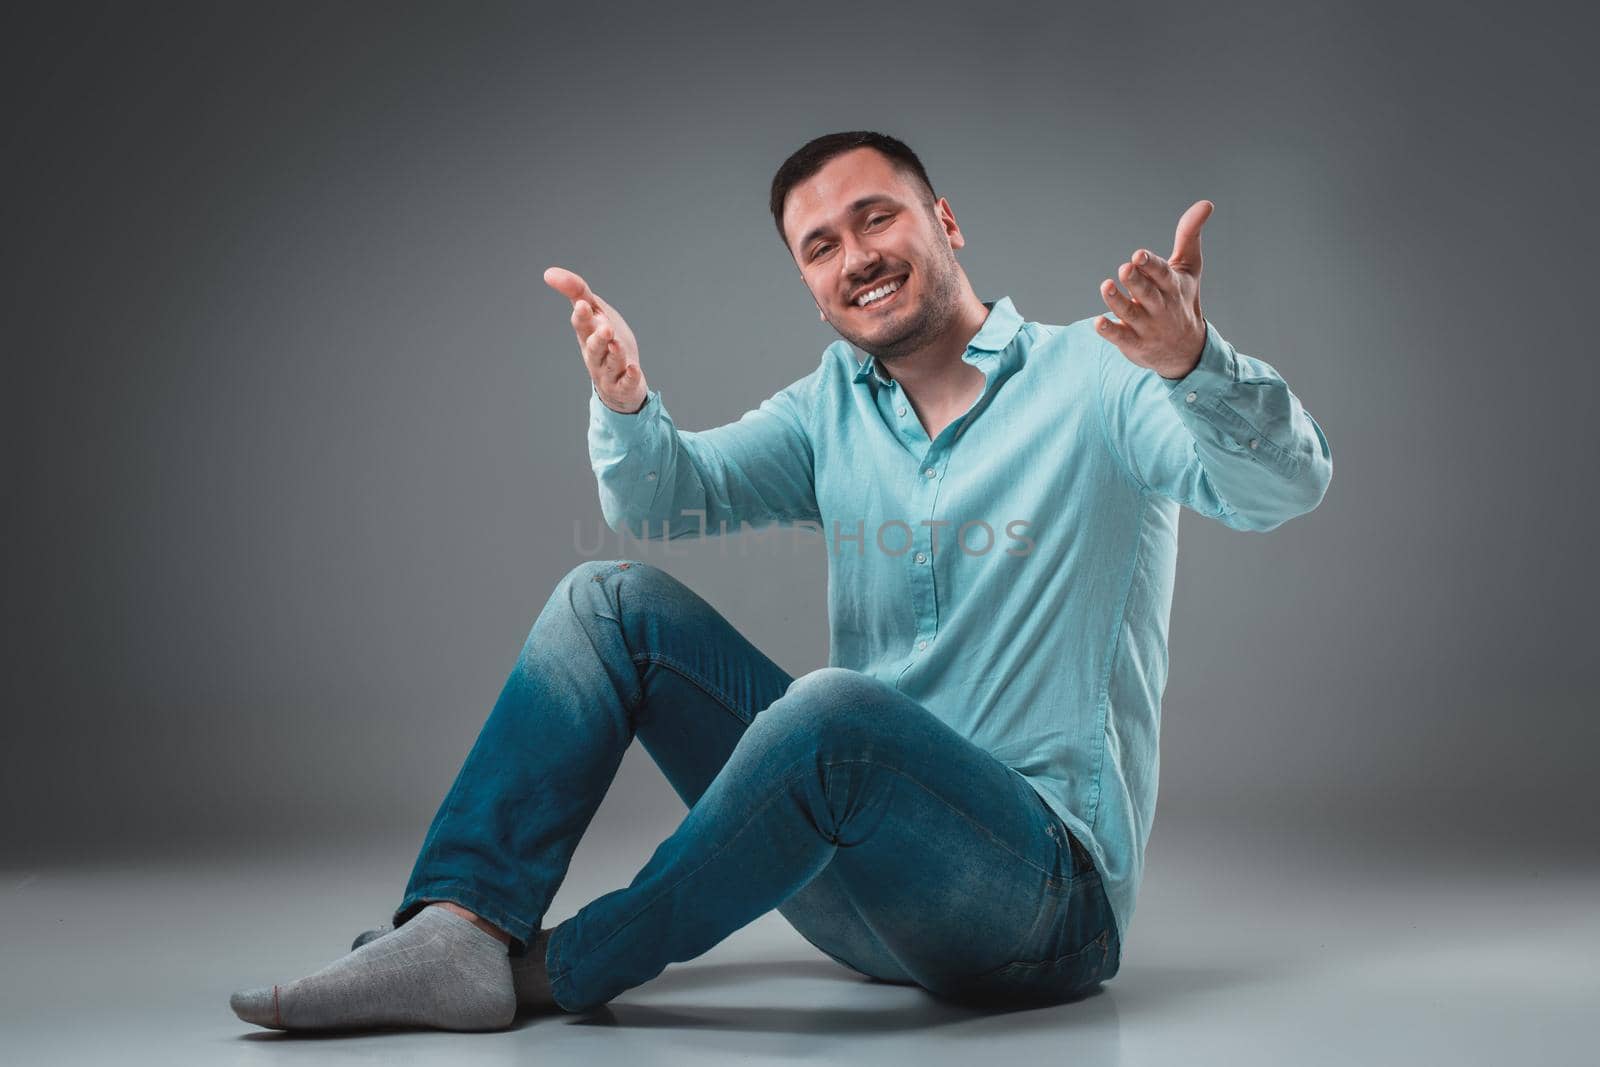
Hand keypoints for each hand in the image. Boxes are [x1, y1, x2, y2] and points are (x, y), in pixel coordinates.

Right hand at [543, 266, 649, 413]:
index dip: (582, 316)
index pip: (582, 324)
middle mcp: (595, 354)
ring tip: (617, 345)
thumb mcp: (595, 313)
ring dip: (614, 354)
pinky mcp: (623, 386)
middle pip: (594, 346)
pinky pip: (626, 383)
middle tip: (605, 327)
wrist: (619, 383)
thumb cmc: (606, 343)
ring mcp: (609, 372)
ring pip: (610, 364)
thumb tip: (549, 272)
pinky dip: (630, 377)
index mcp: (587, 335)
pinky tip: (633, 369)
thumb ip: (577, 292)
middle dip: (598, 337)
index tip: (582, 305)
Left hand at [1097, 200, 1212, 379]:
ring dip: (1117, 301)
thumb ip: (1189, 235)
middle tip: (1124, 268)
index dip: (1151, 265)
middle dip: (1136, 281)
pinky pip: (1120, 337)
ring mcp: (1147, 327)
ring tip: (1106, 286)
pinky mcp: (1134, 343)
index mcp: (1173, 287)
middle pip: (1147, 293)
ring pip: (1130, 313)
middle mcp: (1160, 307)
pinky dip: (1109, 331)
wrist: (1187, 350)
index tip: (1138, 254)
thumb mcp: (1189, 268)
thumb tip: (1205, 203)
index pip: (1162, 274)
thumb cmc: (1183, 300)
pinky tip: (1098, 322)